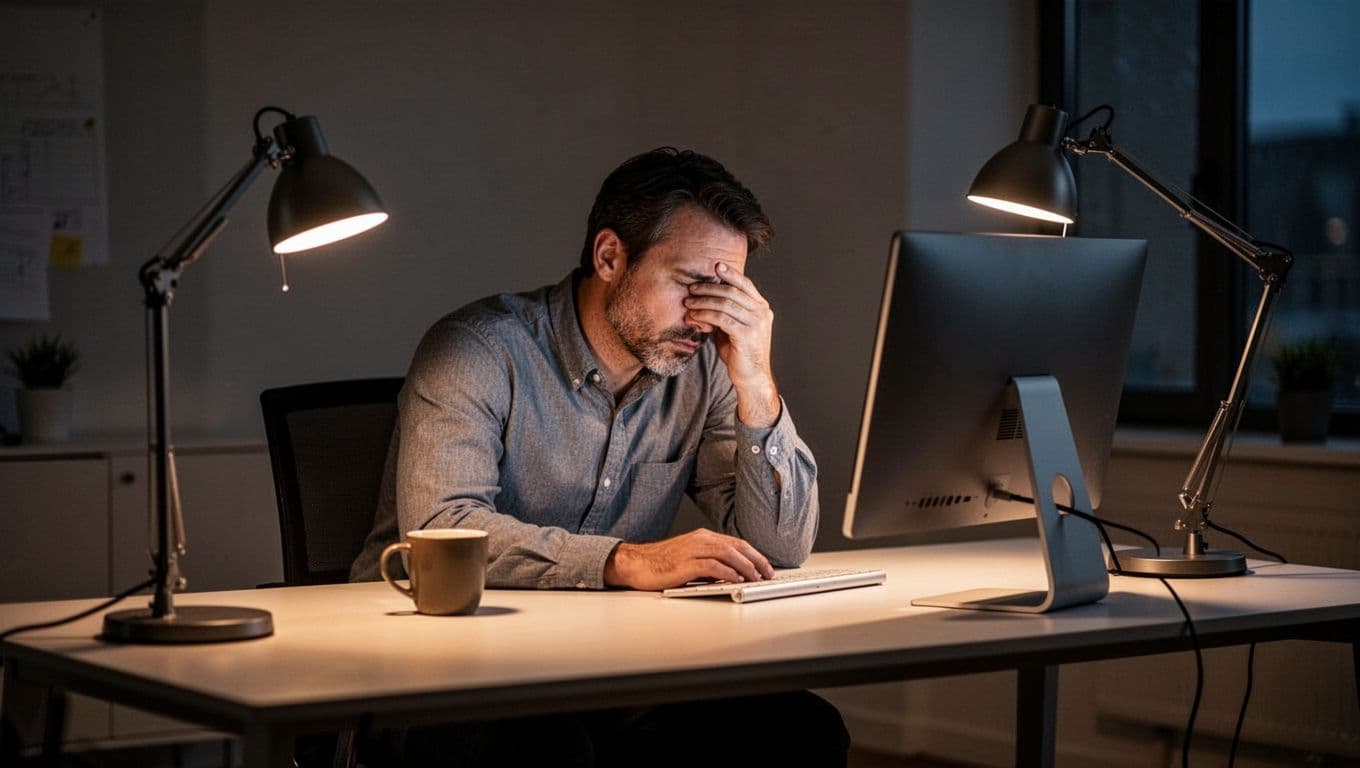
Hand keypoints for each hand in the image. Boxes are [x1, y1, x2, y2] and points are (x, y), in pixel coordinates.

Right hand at [603, 529, 774, 589]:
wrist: (635, 563)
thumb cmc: (660, 564)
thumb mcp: (690, 560)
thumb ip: (710, 565)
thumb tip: (732, 576)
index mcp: (702, 537)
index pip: (736, 543)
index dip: (754, 555)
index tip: (765, 567)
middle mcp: (700, 539)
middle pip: (737, 547)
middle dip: (756, 561)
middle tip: (768, 574)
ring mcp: (693, 550)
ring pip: (729, 554)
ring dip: (746, 567)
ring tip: (756, 579)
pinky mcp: (686, 563)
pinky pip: (713, 566)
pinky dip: (728, 573)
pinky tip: (736, 580)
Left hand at [684, 263, 780, 426]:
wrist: (751, 378)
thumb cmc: (739, 353)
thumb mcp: (732, 328)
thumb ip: (724, 313)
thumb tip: (703, 300)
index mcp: (762, 308)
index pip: (746, 285)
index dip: (731, 274)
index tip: (716, 266)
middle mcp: (762, 313)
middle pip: (733, 292)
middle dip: (709, 288)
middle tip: (692, 289)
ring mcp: (756, 324)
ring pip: (725, 304)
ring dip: (703, 302)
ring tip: (688, 303)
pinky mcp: (746, 335)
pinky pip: (721, 319)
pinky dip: (705, 315)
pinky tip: (694, 317)